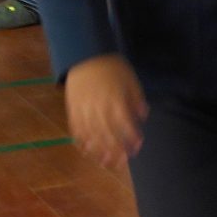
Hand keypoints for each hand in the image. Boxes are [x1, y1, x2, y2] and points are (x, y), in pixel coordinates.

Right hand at [64, 54, 147, 171]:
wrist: (85, 53)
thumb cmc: (111, 66)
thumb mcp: (130, 78)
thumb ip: (137, 98)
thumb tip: (143, 116)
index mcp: (116, 100)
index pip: (126, 125)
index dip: (132, 138)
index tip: (138, 147)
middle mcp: (100, 108)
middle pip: (108, 135)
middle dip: (116, 150)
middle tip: (122, 162)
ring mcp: (85, 109)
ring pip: (92, 135)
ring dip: (98, 151)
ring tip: (104, 162)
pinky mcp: (73, 108)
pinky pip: (76, 128)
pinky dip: (80, 141)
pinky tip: (85, 150)